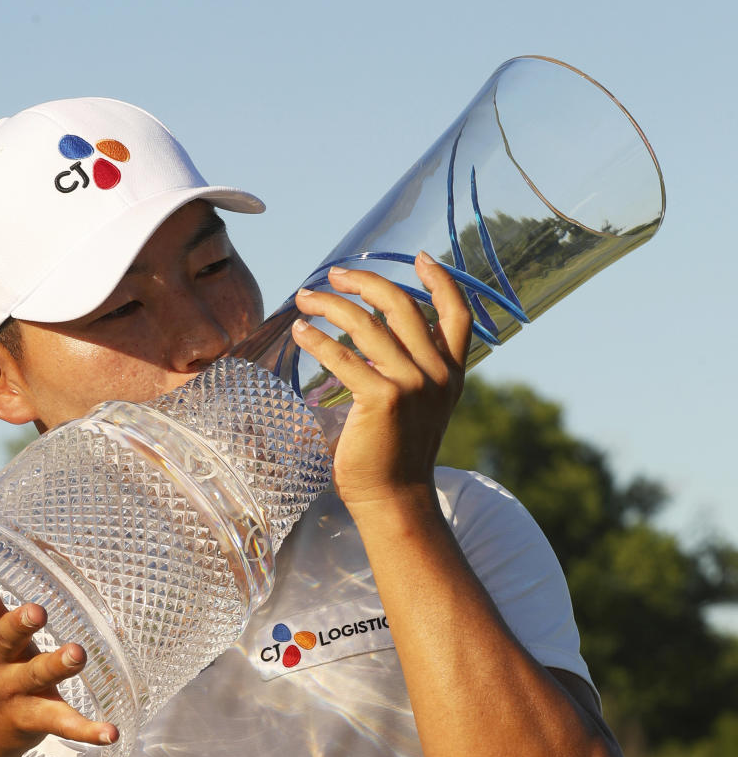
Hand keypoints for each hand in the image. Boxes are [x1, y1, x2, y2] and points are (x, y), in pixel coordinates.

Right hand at [0, 557, 118, 756]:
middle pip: (6, 636)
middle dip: (20, 622)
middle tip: (37, 610)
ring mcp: (13, 689)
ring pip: (36, 675)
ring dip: (58, 664)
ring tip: (79, 654)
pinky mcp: (35, 715)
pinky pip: (63, 721)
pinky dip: (88, 729)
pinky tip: (111, 732)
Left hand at [291, 252, 471, 507]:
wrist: (394, 498)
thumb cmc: (396, 451)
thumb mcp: (420, 404)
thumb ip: (410, 368)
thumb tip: (374, 330)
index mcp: (451, 373)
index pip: (457, 316)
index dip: (442, 282)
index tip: (421, 258)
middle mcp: (437, 374)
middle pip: (404, 306)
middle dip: (366, 282)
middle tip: (334, 274)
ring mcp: (412, 385)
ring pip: (369, 324)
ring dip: (331, 304)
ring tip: (305, 298)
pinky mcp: (383, 399)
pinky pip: (344, 357)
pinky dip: (318, 340)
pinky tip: (300, 332)